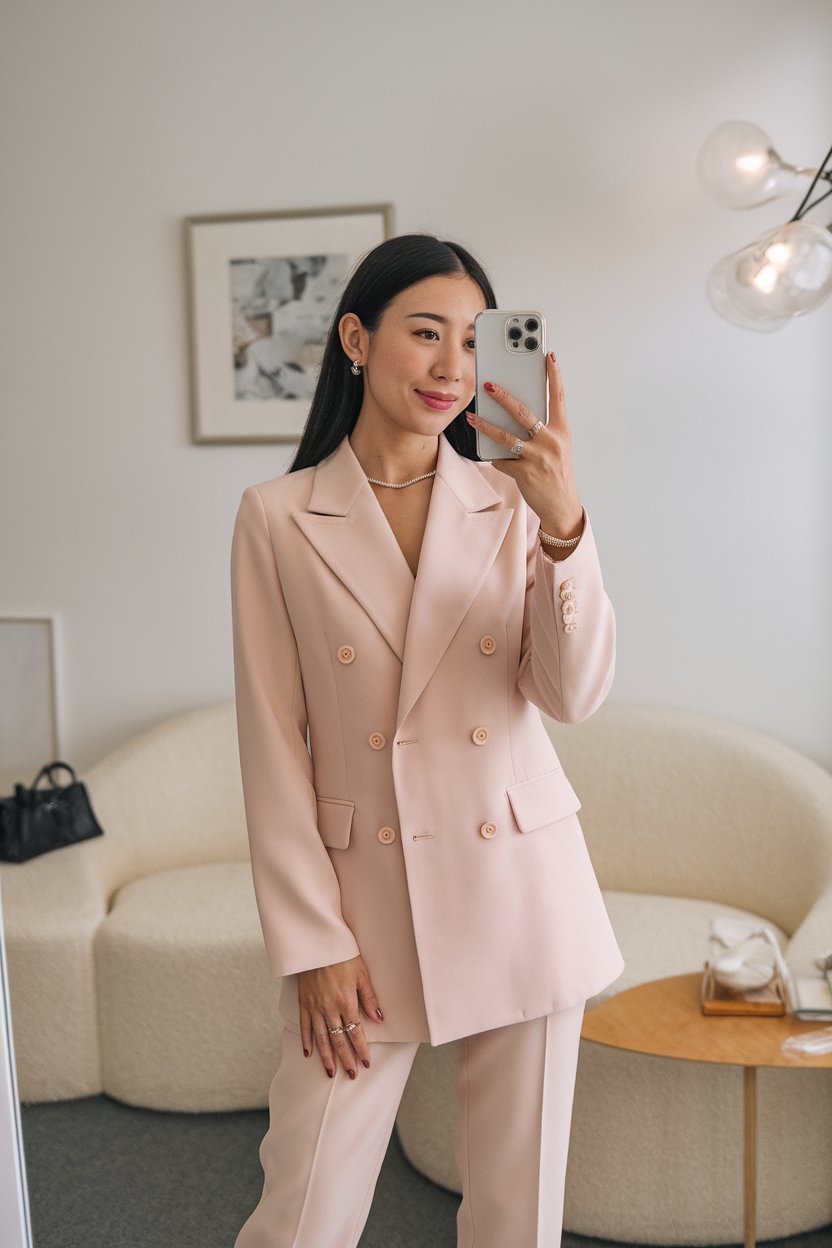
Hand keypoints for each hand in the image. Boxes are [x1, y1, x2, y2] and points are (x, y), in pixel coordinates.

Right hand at [298, 954, 383, 1078]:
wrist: (318, 944)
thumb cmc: (343, 956)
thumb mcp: (362, 974)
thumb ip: (369, 998)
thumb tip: (379, 1019)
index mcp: (346, 1001)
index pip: (356, 1032)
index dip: (361, 1049)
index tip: (366, 1063)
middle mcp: (330, 1008)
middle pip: (339, 1040)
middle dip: (346, 1059)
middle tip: (351, 1075)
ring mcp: (315, 1007)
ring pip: (321, 1038)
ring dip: (327, 1057)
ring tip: (331, 1072)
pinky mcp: (303, 1003)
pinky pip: (304, 1026)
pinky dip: (306, 1041)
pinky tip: (309, 1054)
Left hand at [466, 351, 582, 539]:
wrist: (562, 507)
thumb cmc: (557, 474)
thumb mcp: (557, 448)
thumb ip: (542, 430)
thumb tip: (517, 414)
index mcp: (562, 432)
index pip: (559, 397)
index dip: (554, 375)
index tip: (548, 356)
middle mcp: (552, 442)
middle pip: (524, 412)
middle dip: (504, 397)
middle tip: (488, 384)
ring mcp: (538, 458)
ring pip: (506, 436)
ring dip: (485, 425)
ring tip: (471, 417)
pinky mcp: (525, 473)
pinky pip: (502, 460)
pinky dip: (494, 457)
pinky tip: (489, 454)